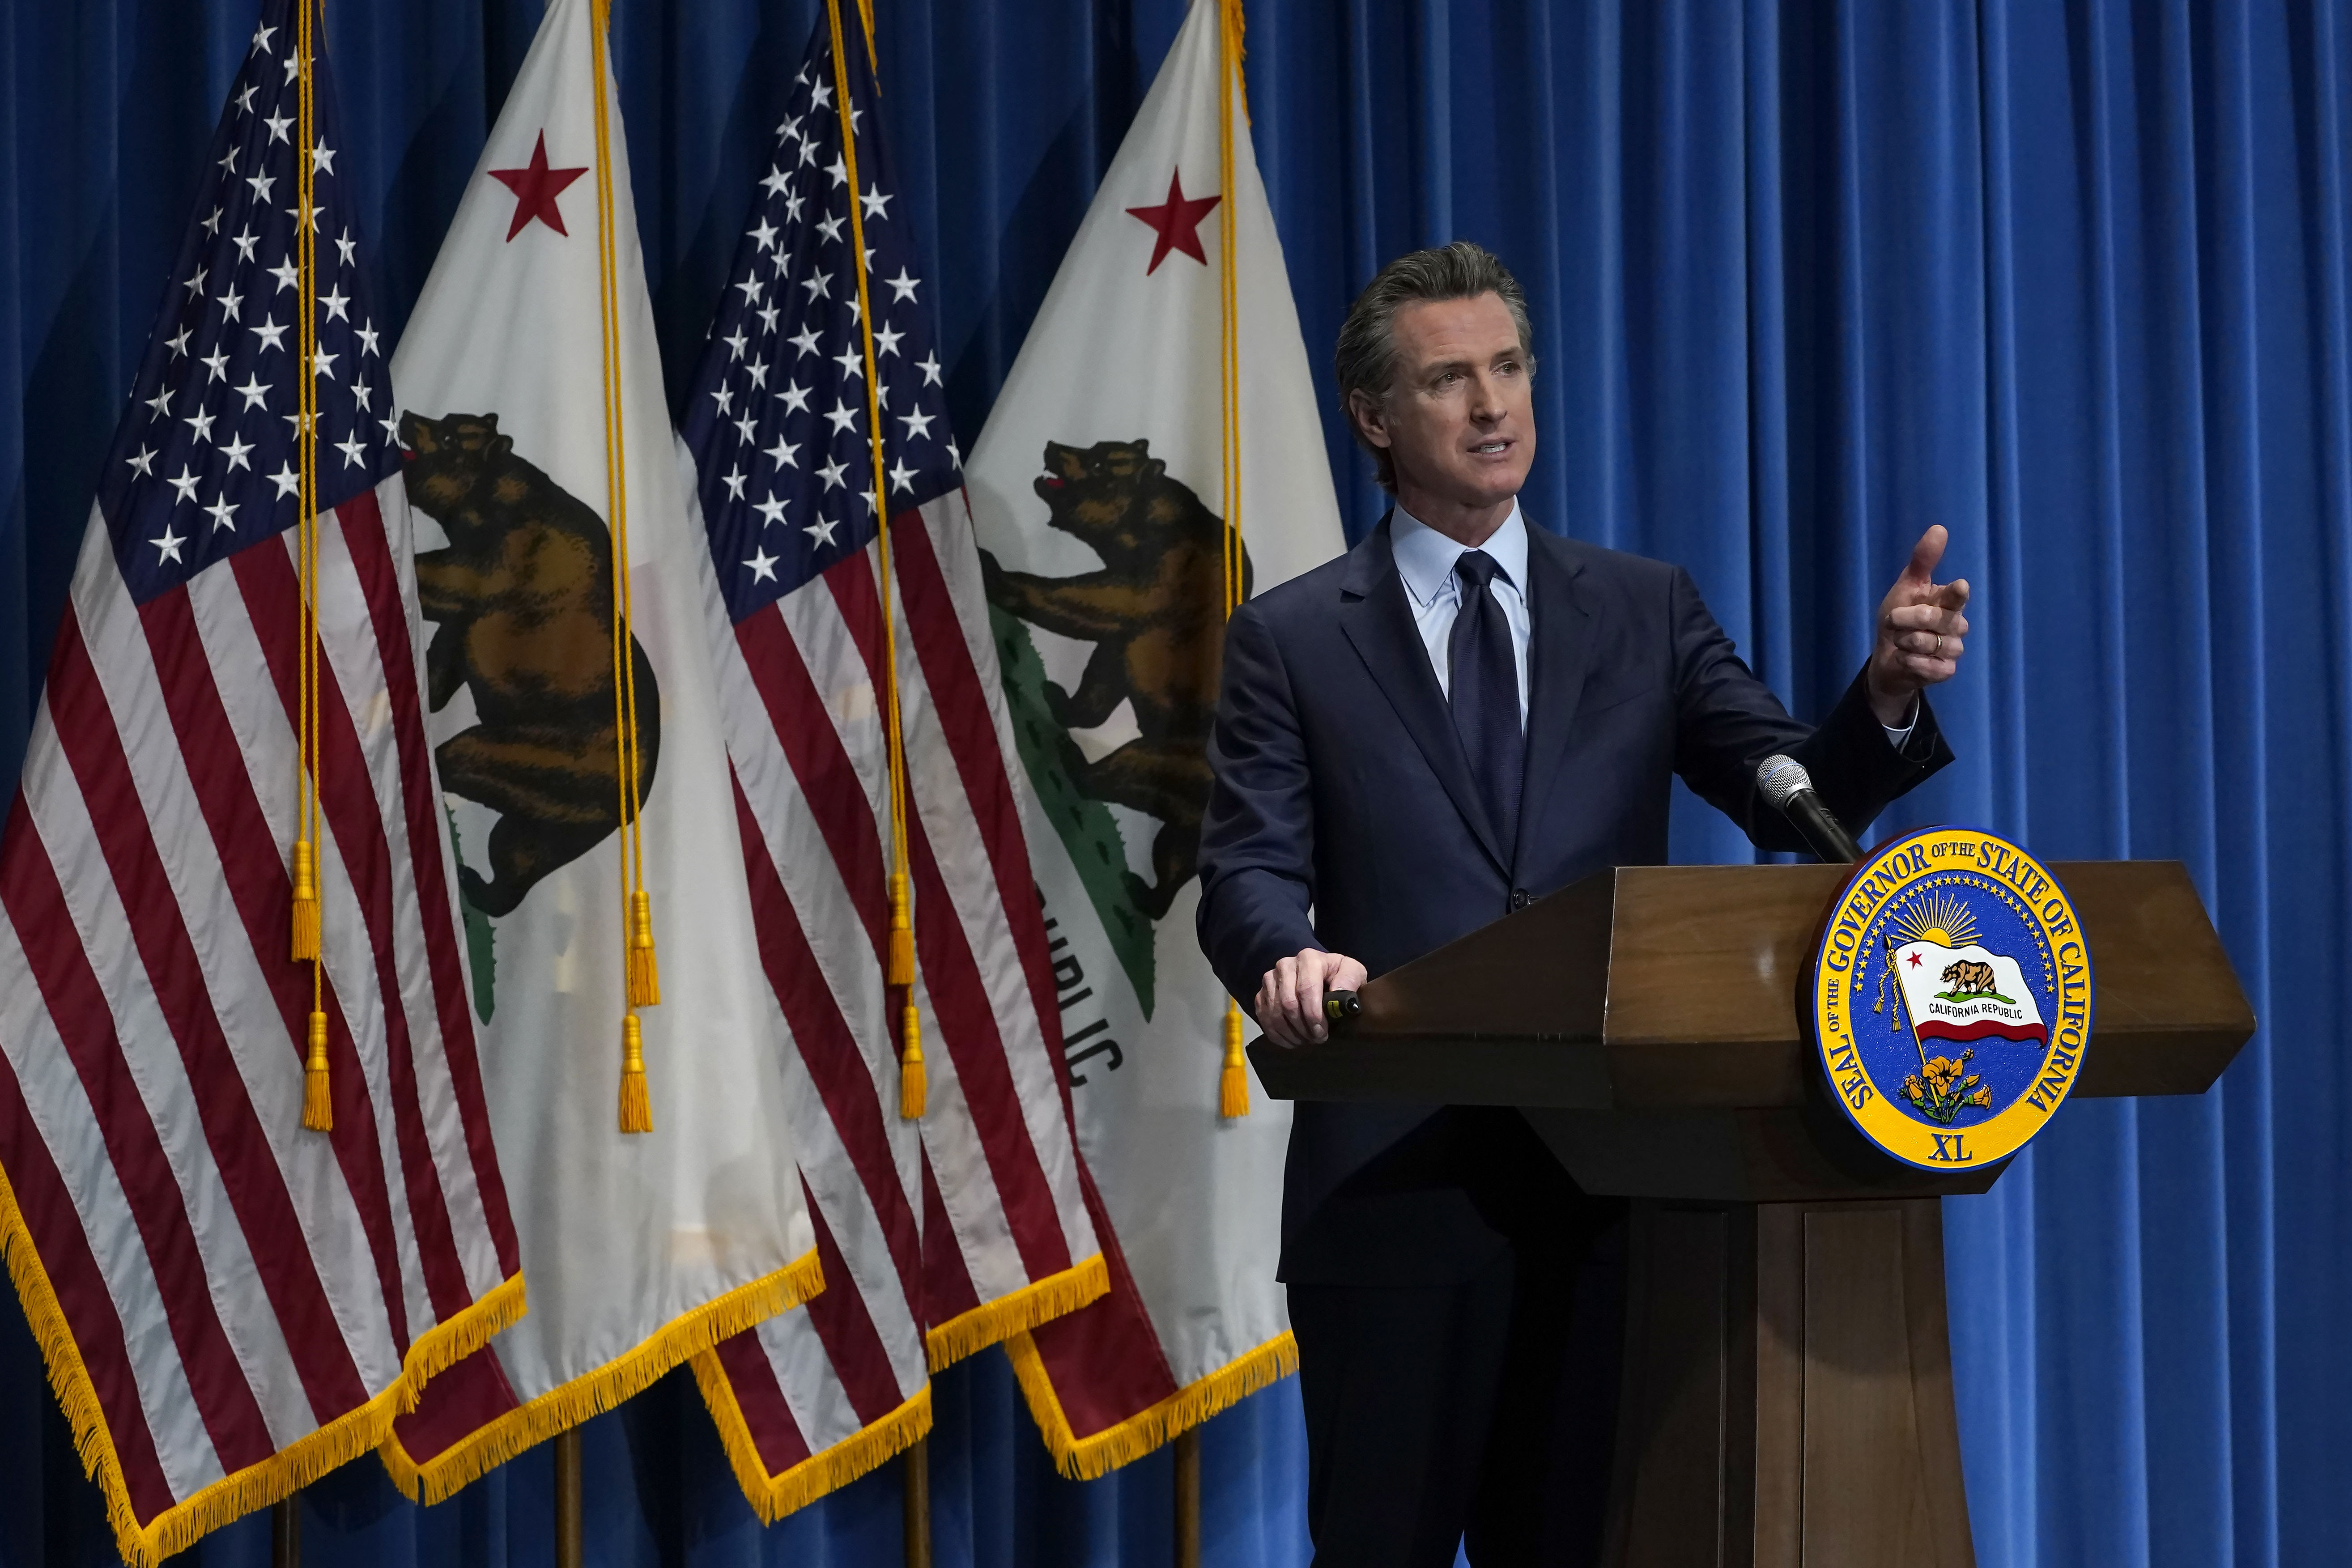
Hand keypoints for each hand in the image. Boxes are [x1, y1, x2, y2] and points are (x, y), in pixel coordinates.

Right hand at [1253, 948, 1368, 1045]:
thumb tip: (1338, 997)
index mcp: (1308, 958)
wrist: (1323, 974)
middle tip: (1316, 1039)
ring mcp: (1269, 979)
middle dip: (1302, 1027)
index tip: (1322, 1033)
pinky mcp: (1261, 993)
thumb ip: (1349, 981)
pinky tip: (1292, 1041)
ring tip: (1306, 1041)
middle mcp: (1284, 965)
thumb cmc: (1339, 975)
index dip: (1313, 1015)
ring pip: (1274, 1013)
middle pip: (1288, 1004)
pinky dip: (1277, 1035)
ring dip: (1290, 1033)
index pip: (1306, 989)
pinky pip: (1263, 1018)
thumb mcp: (1354, 972)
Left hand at [1867, 525, 1970, 727]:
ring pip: (1931, 644)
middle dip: (1908, 619)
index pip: (1956, 596)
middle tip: (1892, 620)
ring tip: (1899, 641)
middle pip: (1937, 619)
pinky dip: (1911, 662)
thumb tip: (1939, 528)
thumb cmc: (1899, 620)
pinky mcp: (1945, 671)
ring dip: (1907, 641)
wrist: (1887, 658)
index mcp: (1948, 602)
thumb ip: (1922, 562)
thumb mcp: (1906, 588)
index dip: (1956, 593)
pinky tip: (1904, 658)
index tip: (1958, 587)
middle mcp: (1956, 625)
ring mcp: (1952, 650)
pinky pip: (1932, 667)